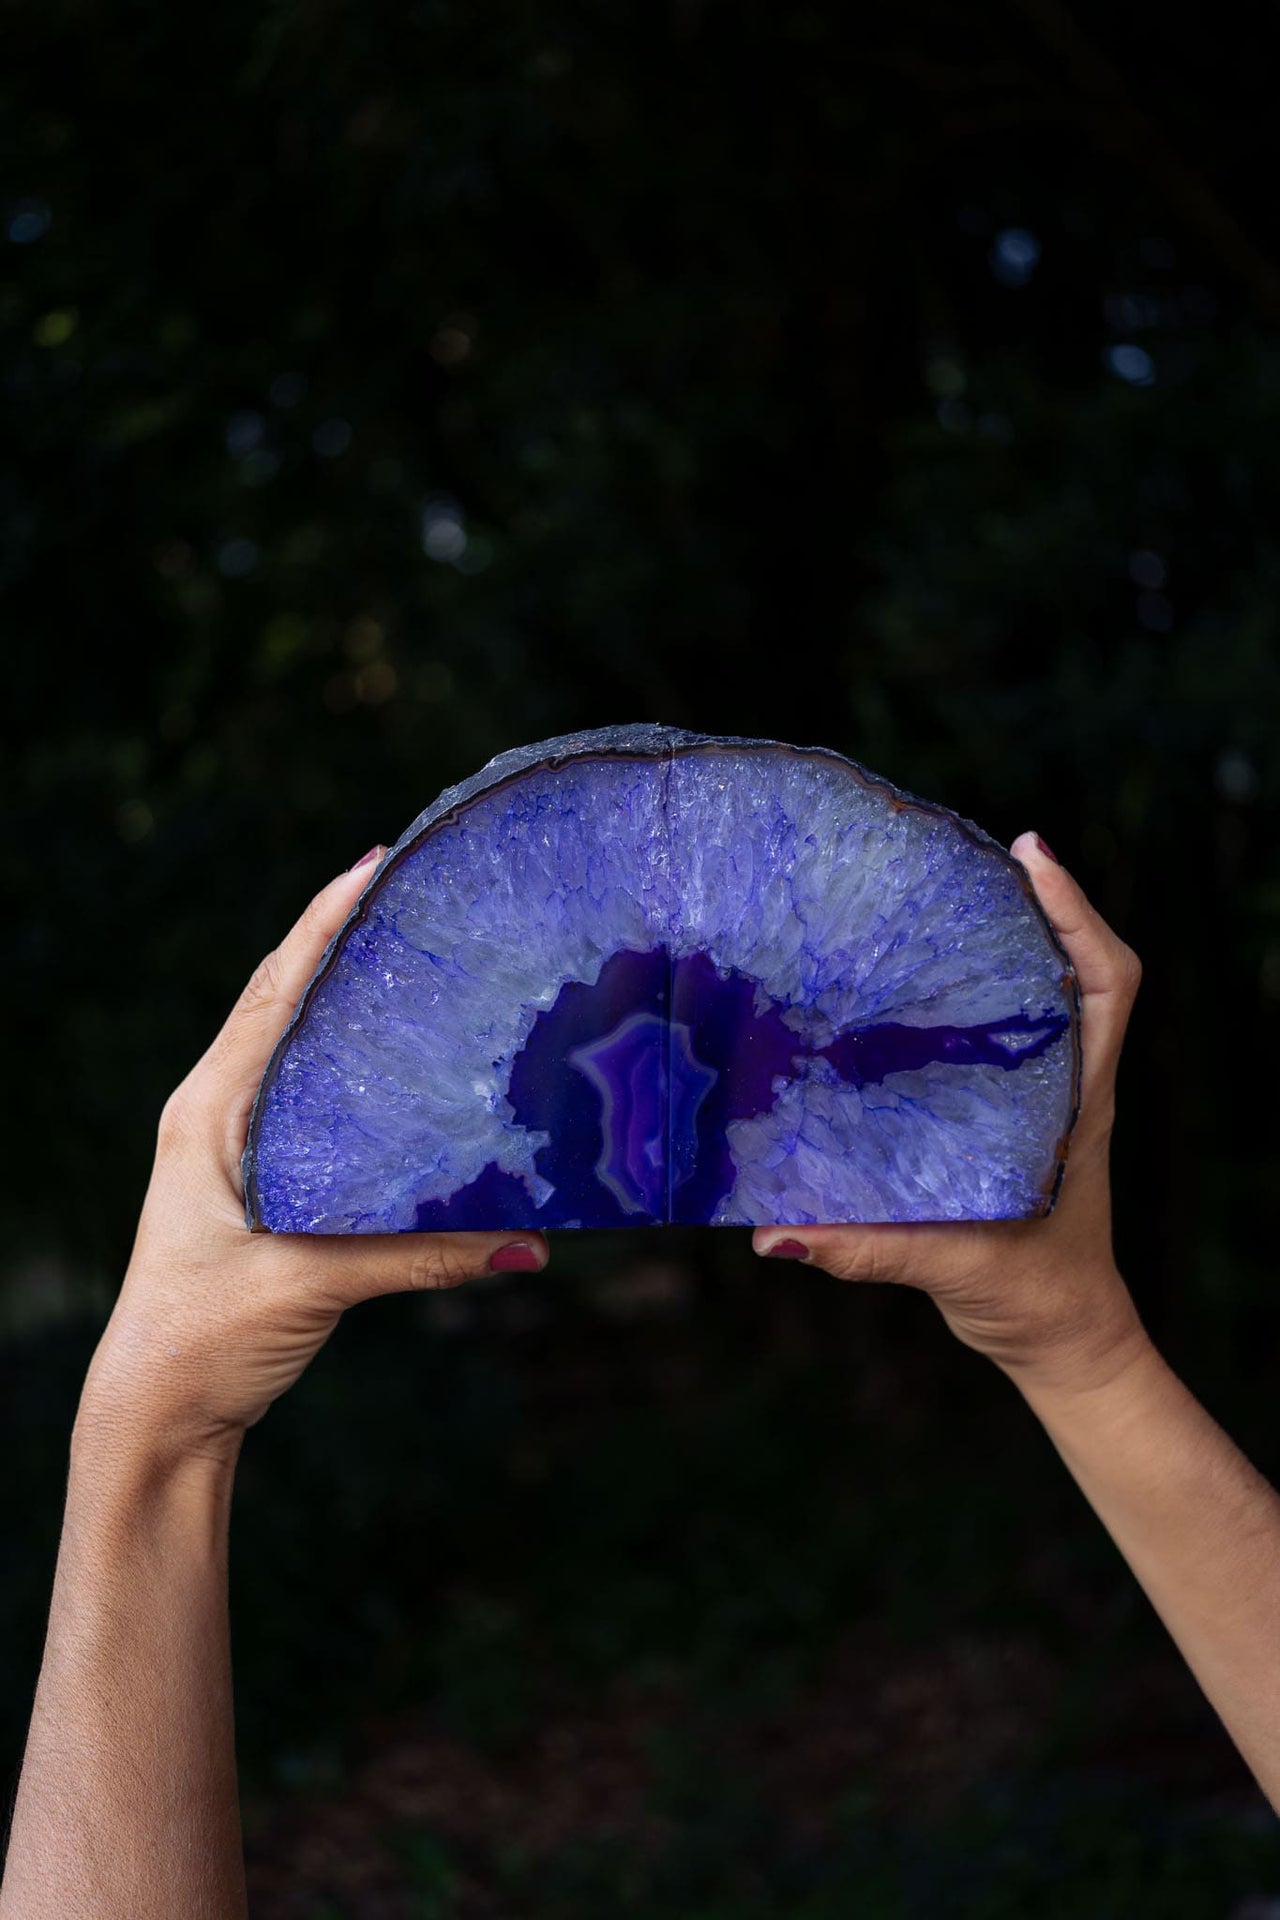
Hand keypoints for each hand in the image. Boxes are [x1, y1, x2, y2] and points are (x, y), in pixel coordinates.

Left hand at [78, 848, 549, 1466]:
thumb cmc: (203, 1341)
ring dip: (341, 994)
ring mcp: (231, 1144)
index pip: (273, 993)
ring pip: (294, 1045)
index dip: (322, 924)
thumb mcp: (310, 1286)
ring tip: (409, 951)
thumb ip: (418, 1257)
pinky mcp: (257, 1181)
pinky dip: (348, 1061)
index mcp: (209, 1113)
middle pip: (282, 1000)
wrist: (155, 1414)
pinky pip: (309, 1096)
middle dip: (339, 940)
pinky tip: (396, 1059)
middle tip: (409, 891)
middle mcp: (215, 1113)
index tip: (373, 864)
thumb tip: (531, 1244)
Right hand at [754, 833, 1147, 1392]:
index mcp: (1077, 1104)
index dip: (1076, 914)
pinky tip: (907, 984)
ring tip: (930, 896)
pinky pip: (999, 1037)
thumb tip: (774, 1234)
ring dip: (1001, 942)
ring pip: (1038, 996)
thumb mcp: (957, 1267)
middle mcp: (1066, 1086)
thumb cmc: (1036, 1299)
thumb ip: (870, 1250)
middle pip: (1070, 967)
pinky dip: (969, 996)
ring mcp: (1044, 1098)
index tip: (1029, 855)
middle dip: (1028, 903)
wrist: (1063, 1339)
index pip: (1105, 985)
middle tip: (959, 855)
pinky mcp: (1010, 1117)